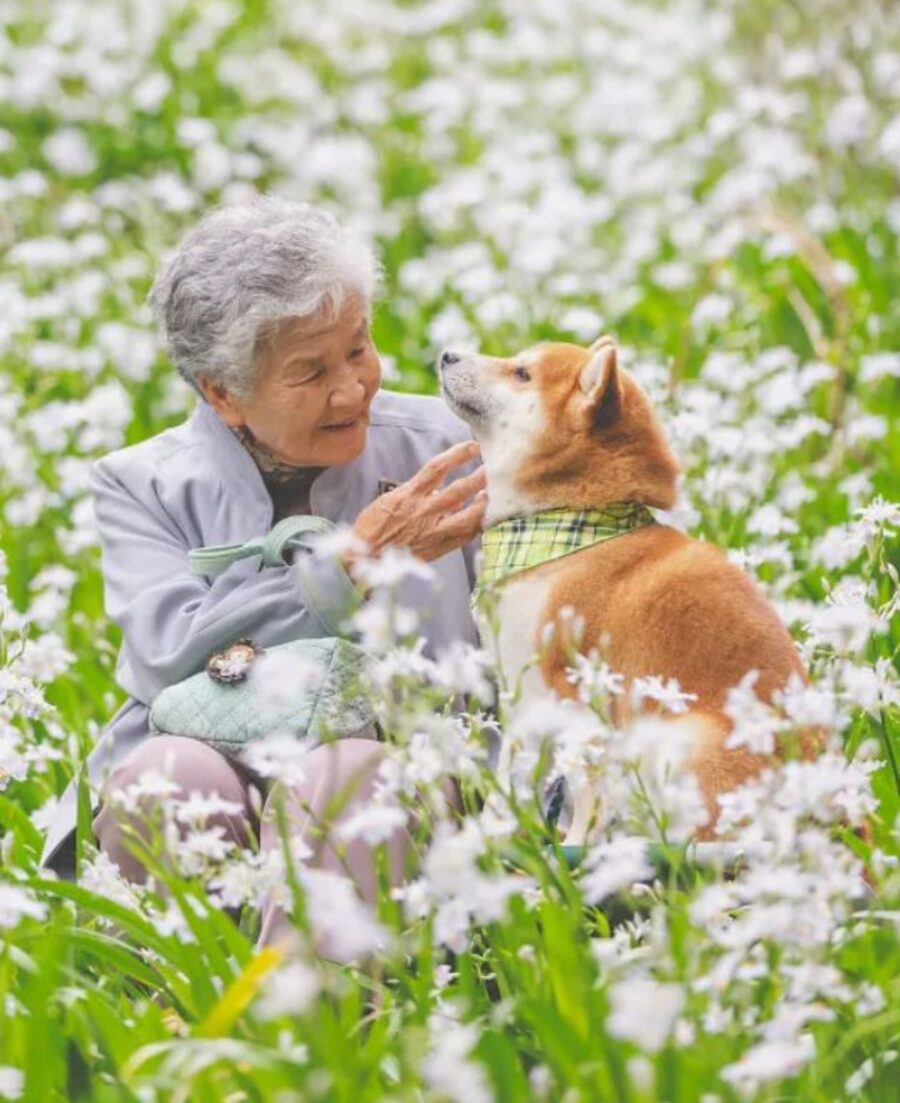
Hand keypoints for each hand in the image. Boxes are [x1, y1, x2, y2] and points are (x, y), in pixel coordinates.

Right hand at [345, 441, 486, 574]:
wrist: (364, 558)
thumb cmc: (374, 528)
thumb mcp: (392, 501)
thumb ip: (418, 493)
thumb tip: (439, 489)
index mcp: (410, 495)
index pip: (438, 467)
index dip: (458, 454)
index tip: (473, 446)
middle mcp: (424, 511)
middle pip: (460, 490)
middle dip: (480, 477)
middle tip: (495, 467)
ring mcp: (434, 531)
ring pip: (469, 516)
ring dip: (485, 503)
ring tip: (493, 494)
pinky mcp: (439, 547)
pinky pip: (465, 536)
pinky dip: (476, 526)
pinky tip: (484, 519)